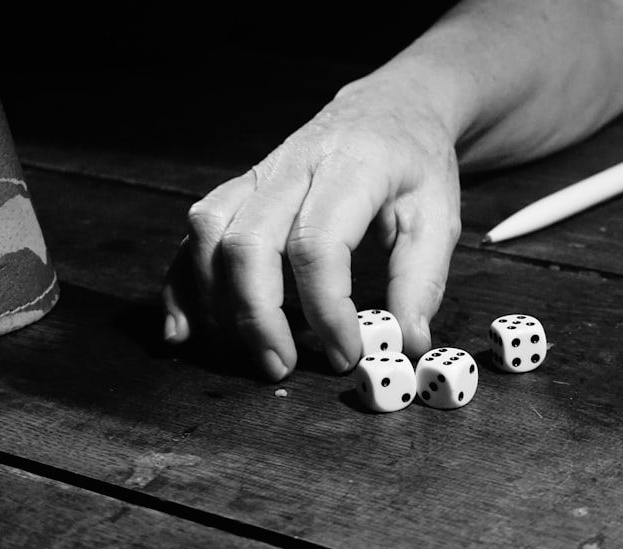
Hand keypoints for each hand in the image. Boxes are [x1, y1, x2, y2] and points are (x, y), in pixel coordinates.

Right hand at [161, 76, 461, 380]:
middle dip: (257, 316)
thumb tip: (406, 344)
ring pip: (209, 233)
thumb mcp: (439, 217)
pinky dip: (183, 282)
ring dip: (216, 301)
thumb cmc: (416, 164)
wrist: (390, 108)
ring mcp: (259, 175)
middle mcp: (294, 165)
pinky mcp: (240, 190)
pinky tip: (185, 328)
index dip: (325, 308)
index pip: (318, 243)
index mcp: (352, 167)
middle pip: (249, 241)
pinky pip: (194, 234)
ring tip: (246, 352)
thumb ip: (422, 282)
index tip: (345, 352)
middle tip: (282, 366)